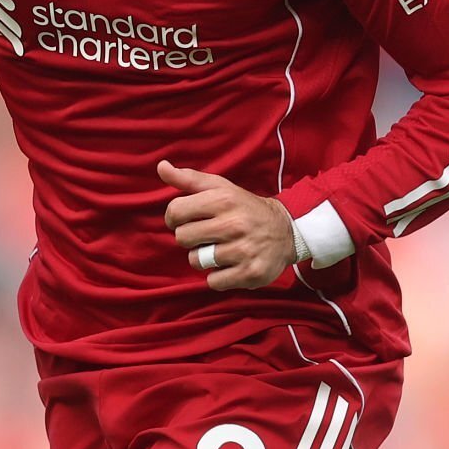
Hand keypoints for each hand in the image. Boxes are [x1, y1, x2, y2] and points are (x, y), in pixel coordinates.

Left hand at [158, 159, 297, 291]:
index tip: (186, 220)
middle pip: (182, 238)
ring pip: (196, 261)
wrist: (286, 230)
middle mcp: (234, 224)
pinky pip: (213, 281)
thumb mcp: (221, 188)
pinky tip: (231, 264)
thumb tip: (161, 167)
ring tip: (220, 250)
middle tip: (207, 235)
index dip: (174, 218)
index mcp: (224, 199)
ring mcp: (243, 250)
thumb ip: (189, 179)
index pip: (176, 211)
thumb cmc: (244, 208)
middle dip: (191, 238)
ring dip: (204, 258)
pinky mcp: (250, 273)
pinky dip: (218, 276)